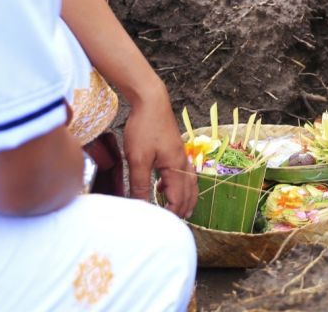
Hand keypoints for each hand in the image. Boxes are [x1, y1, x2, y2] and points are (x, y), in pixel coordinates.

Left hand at [122, 91, 197, 217]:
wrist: (151, 101)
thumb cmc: (144, 128)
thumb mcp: (137, 159)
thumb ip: (140, 184)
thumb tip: (141, 206)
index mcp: (176, 168)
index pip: (178, 199)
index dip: (171, 214)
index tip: (159, 225)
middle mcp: (183, 163)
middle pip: (188, 193)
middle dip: (182, 210)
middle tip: (171, 224)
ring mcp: (181, 156)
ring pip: (189, 184)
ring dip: (184, 199)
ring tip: (178, 212)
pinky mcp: (175, 150)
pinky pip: (184, 173)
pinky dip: (179, 186)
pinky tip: (163, 187)